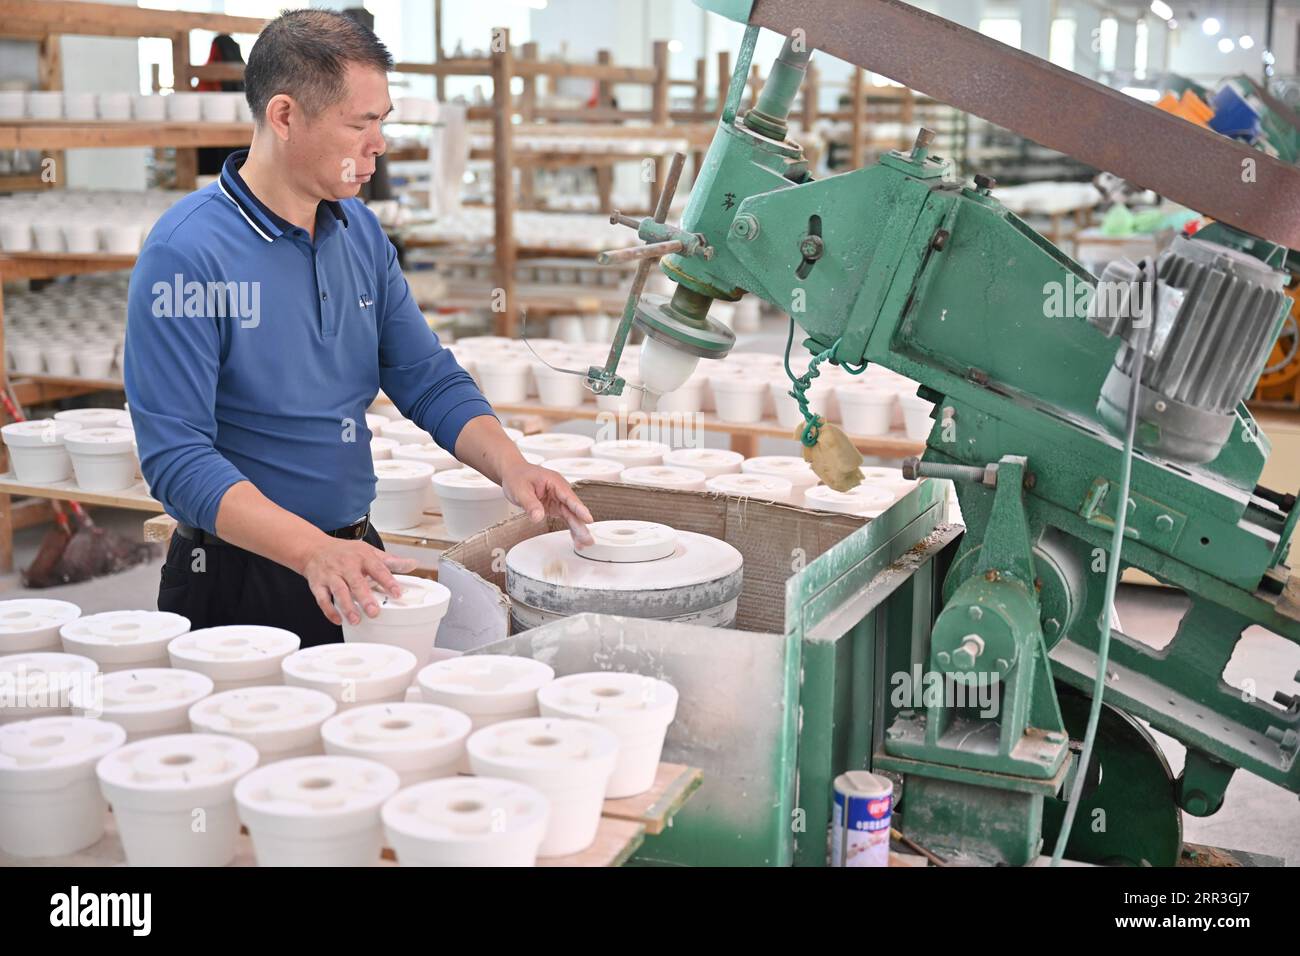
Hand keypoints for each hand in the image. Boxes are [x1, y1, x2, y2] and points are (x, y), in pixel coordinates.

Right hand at [301, 537, 418, 625]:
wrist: (314, 548)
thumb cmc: (345, 552)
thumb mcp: (370, 552)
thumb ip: (391, 561)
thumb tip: (412, 564)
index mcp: (362, 557)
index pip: (378, 569)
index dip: (388, 581)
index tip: (397, 593)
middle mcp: (346, 566)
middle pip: (356, 582)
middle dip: (364, 598)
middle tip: (374, 612)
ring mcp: (331, 575)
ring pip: (339, 591)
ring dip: (347, 607)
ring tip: (356, 620)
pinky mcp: (318, 584)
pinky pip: (322, 598)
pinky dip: (329, 610)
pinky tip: (338, 620)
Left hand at [499, 461, 594, 546]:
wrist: (513, 473)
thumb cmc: (518, 476)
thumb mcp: (520, 490)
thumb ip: (530, 504)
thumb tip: (538, 517)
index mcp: (555, 482)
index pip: (569, 497)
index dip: (579, 509)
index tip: (588, 519)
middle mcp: (560, 490)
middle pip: (573, 509)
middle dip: (581, 525)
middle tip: (587, 538)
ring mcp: (558, 499)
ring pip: (572, 515)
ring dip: (578, 529)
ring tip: (585, 543)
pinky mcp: (555, 506)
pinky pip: (566, 518)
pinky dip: (571, 528)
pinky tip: (576, 539)